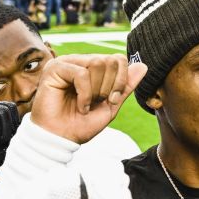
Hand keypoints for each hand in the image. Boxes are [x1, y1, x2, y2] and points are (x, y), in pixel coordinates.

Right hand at [29, 55, 146, 143]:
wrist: (60, 139)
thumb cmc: (80, 124)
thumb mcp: (111, 106)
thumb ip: (125, 86)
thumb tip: (143, 65)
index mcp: (92, 68)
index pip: (118, 59)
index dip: (121, 80)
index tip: (112, 100)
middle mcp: (79, 62)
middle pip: (110, 60)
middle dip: (109, 87)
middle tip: (96, 102)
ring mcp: (67, 63)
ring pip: (97, 63)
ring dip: (96, 90)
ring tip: (86, 104)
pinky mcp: (55, 68)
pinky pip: (81, 74)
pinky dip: (85, 94)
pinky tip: (80, 105)